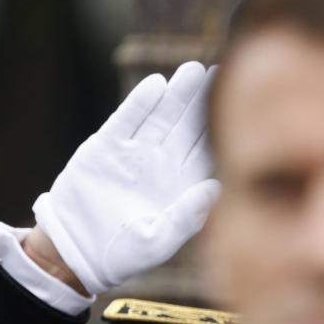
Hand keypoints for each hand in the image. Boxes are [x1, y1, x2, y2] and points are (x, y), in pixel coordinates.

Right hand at [29, 62, 221, 294]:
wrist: (79, 250)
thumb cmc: (126, 253)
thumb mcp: (160, 241)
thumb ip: (187, 216)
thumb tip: (217, 187)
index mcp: (185, 184)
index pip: (211, 150)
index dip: (226, 128)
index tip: (245, 106)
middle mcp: (165, 163)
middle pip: (190, 125)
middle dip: (205, 99)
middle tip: (222, 72)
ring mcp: (136, 152)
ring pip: (162, 116)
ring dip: (178, 94)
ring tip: (195, 70)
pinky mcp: (106, 147)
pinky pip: (126, 120)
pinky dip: (139, 103)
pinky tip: (156, 85)